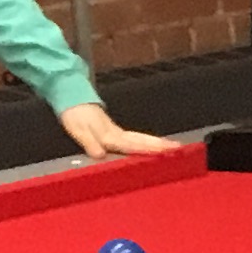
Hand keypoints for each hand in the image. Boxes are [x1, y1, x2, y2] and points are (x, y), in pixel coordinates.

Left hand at [59, 104, 185, 158]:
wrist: (71, 97)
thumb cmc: (74, 115)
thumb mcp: (78, 129)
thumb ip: (89, 142)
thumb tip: (100, 155)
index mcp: (110, 135)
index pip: (133, 145)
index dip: (150, 149)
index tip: (167, 152)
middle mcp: (117, 134)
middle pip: (142, 140)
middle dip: (161, 145)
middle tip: (180, 149)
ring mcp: (118, 132)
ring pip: (141, 139)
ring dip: (158, 143)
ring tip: (174, 147)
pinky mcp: (116, 132)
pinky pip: (135, 139)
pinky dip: (148, 142)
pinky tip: (154, 146)